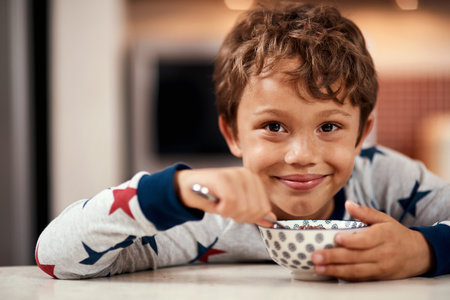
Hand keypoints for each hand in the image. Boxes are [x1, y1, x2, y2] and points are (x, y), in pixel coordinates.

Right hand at [175, 167, 275, 226]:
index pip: (264, 208)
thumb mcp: (236, 205)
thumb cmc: (211, 195)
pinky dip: (221, 209)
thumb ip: (254, 212)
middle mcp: (247, 174)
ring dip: (228, 213)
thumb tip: (271, 221)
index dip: (250, 217)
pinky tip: (214, 202)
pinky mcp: (223, 178)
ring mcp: (235, 175)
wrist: (187, 187)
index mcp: (253, 180)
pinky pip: (230, 203)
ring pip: (243, 208)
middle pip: (255, 209)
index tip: (235, 212)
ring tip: (219, 203)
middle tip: (225, 209)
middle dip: (239, 216)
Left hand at [311, 200, 433, 280]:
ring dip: (335, 270)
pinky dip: (344, 277)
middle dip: (334, 257)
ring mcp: (381, 268)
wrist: (418, 254)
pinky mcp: (379, 278)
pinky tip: (330, 273)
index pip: (366, 240)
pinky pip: (360, 279)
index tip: (336, 238)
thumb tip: (348, 204)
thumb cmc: (396, 234)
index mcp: (384, 236)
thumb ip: (365, 212)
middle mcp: (383, 254)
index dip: (351, 240)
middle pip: (356, 257)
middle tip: (316, 256)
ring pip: (356, 271)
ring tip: (318, 268)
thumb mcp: (384, 219)